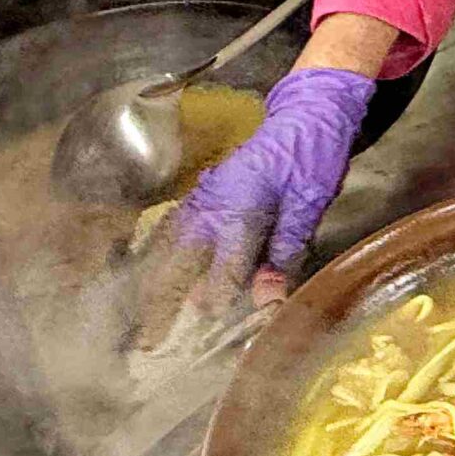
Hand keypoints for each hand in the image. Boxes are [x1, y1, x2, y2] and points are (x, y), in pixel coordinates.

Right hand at [137, 67, 373, 333]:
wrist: (306, 112)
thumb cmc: (313, 154)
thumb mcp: (310, 202)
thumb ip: (286, 249)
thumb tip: (269, 298)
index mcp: (241, 207)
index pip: (224, 267)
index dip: (218, 298)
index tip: (208, 325)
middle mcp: (212, 206)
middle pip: (178, 263)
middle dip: (161, 304)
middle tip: (150, 343)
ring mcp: (201, 199)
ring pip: (165, 249)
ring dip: (151, 285)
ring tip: (141, 321)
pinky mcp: (199, 196)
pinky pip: (168, 232)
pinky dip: (156, 258)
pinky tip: (148, 278)